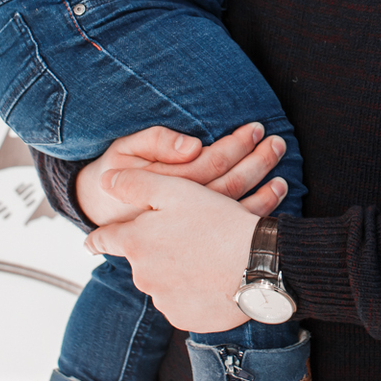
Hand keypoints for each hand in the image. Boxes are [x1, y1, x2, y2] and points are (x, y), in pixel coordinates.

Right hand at [75, 122, 288, 225]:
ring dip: (264, 189)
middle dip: (257, 162)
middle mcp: (179, 216)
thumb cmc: (115, 178)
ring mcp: (189, 238)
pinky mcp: (196, 251)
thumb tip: (192, 146)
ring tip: (280, 168)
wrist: (101, 219)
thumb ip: (155, 143)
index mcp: (164, 189)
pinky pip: (233, 232)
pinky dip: (258, 212)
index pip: (209, 163)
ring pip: (235, 210)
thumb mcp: (124, 152)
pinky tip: (274, 195)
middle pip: (228, 185)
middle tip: (278, 142)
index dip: (235, 145)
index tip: (255, 128)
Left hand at [85, 172, 260, 332]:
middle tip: (187, 237)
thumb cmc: (218, 222)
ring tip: (206, 257)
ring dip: (176, 271)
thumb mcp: (176, 189)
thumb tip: (104, 181)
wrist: (260, 265)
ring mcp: (163, 301)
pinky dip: (192, 291)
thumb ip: (135, 182)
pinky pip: (182, 302)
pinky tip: (212, 278)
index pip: (104, 240)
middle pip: (140, 260)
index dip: (98, 238)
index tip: (91, 242)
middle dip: (156, 250)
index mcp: (136, 243)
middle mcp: (142, 276)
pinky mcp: (184, 318)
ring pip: (163, 281)